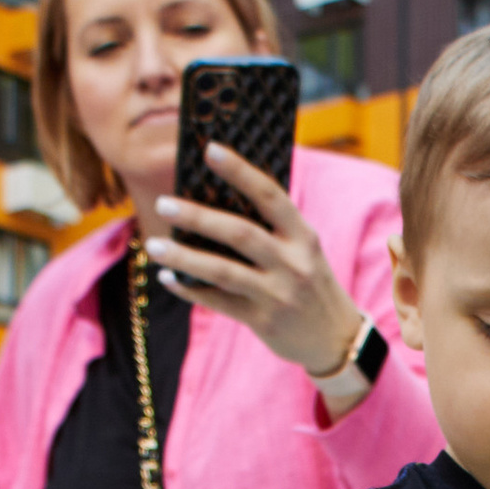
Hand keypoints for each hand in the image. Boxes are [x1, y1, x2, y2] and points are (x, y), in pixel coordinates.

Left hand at [145, 144, 362, 383]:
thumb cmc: (309, 282)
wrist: (336, 339)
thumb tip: (212, 201)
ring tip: (153, 246)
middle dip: (199, 217)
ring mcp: (278, 294)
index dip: (240, 171)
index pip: (270, 196)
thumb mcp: (303, 249)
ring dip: (184, 257)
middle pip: (240, 233)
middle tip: (164, 203)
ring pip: (223, 271)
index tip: (210, 149)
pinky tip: (168, 278)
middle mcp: (293, 263)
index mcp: (303, 236)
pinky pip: (218, 302)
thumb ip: (270, 228)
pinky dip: (190, 290)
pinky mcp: (264, 321)